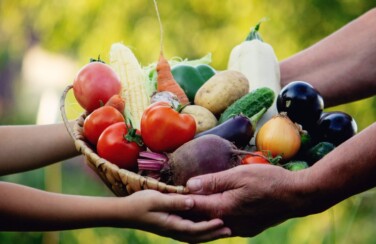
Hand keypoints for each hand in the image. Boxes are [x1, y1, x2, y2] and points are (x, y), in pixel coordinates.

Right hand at [122, 190, 230, 242]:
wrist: (125, 213)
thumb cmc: (140, 203)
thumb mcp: (157, 199)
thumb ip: (174, 201)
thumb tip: (192, 201)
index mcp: (172, 225)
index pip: (195, 229)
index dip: (209, 226)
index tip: (222, 221)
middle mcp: (173, 231)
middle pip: (197, 237)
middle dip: (213, 234)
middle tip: (230, 230)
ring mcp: (171, 230)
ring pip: (194, 237)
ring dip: (208, 235)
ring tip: (222, 231)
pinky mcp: (170, 227)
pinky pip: (189, 233)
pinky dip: (200, 232)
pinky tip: (205, 228)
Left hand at [185, 164, 304, 236]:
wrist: (297, 197)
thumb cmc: (269, 181)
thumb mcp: (239, 175)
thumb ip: (213, 181)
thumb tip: (189, 185)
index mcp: (223, 208)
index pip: (193, 206)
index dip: (180, 199)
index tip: (168, 192)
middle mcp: (228, 223)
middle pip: (200, 219)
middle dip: (187, 210)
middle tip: (175, 200)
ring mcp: (239, 229)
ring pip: (212, 224)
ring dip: (200, 216)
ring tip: (190, 205)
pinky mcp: (248, 229)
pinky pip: (225, 226)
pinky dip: (215, 219)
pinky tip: (214, 210)